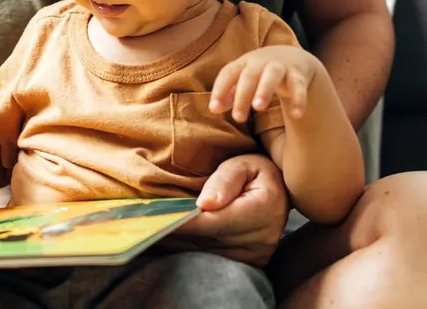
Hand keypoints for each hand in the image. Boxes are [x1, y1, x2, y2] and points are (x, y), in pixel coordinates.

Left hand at [162, 153, 288, 265]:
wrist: (281, 192)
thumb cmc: (257, 171)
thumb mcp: (244, 163)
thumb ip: (225, 179)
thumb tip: (205, 203)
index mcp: (263, 208)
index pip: (212, 221)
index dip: (183, 221)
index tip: (156, 218)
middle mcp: (262, 238)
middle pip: (206, 241)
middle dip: (175, 232)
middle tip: (146, 224)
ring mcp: (256, 255)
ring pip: (207, 254)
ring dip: (180, 244)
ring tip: (154, 230)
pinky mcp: (250, 263)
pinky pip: (213, 260)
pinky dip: (192, 250)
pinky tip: (173, 239)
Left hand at [209, 45, 321, 122]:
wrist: (292, 57)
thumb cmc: (260, 72)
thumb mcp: (243, 79)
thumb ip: (229, 93)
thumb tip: (214, 109)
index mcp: (244, 63)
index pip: (228, 73)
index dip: (220, 90)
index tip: (214, 109)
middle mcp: (261, 62)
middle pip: (249, 76)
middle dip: (243, 95)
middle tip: (238, 118)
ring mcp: (280, 67)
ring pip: (272, 75)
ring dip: (264, 90)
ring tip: (258, 108)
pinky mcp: (298, 74)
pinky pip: (298, 86)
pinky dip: (298, 99)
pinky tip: (296, 115)